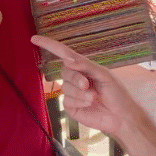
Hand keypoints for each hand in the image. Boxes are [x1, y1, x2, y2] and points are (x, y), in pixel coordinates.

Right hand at [31, 35, 145, 138]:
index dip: (49, 45)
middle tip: (88, 85)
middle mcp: (76, 79)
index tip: (34, 38)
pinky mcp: (70, 107)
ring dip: (80, 93)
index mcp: (84, 68)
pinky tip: (90, 105)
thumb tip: (67, 60)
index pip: (64, 54)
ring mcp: (72, 93)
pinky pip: (67, 101)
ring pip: (65, 88)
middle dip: (75, 78)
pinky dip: (79, 102)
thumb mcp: (104, 75)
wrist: (121, 116)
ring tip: (94, 97)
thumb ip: (86, 66)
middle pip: (64, 72)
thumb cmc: (117, 94)